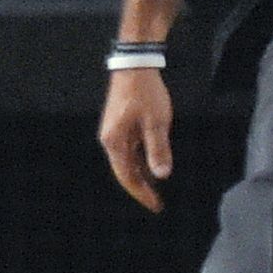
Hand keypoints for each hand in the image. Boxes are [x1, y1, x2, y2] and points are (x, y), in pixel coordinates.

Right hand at [99, 66, 173, 212]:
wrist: (134, 67)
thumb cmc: (145, 93)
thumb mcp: (156, 122)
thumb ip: (158, 150)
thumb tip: (162, 175)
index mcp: (115, 142)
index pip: (127, 177)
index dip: (142, 193)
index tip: (155, 205)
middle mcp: (110, 140)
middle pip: (124, 172)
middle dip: (141, 188)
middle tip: (157, 202)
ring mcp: (114, 133)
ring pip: (127, 162)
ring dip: (140, 175)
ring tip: (155, 188)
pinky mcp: (119, 126)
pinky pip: (129, 151)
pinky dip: (139, 162)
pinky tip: (151, 166)